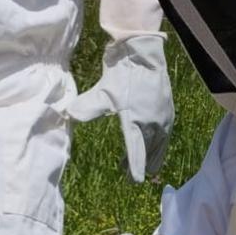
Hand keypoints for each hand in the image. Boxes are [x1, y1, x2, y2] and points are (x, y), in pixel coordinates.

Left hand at [63, 35, 172, 182]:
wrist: (143, 52)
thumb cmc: (122, 72)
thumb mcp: (102, 92)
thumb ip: (87, 107)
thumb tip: (68, 115)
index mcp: (136, 122)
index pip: (136, 153)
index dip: (134, 169)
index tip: (133, 182)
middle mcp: (153, 124)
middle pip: (149, 153)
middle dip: (140, 165)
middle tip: (130, 176)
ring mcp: (163, 118)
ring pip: (158, 146)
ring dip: (150, 156)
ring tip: (144, 167)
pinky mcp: (167, 110)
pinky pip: (164, 135)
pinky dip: (158, 144)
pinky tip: (152, 144)